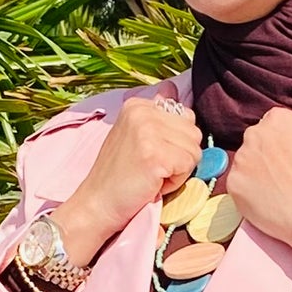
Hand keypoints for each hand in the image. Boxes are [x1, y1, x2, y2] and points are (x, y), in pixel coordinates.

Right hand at [53, 90, 201, 266]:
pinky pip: (189, 165)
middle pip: (194, 133)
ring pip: (194, 150)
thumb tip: (172, 87)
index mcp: (137, 104)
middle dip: (180, 156)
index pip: (185, 116)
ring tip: (151, 175)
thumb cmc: (118, 176)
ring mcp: (148, 131)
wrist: (97, 204)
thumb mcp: (134, 134)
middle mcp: (142, 112)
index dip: (175, 142)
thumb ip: (156, 115)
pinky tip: (153, 183)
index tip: (149, 153)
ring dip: (178, 169)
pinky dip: (175, 181)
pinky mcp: (155, 153)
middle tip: (151, 167)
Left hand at [226, 92, 291, 261]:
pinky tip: (268, 199)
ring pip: (247, 161)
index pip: (276, 124)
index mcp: (277, 119)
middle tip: (290, 174)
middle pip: (258, 141)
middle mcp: (254, 134)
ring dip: (258, 171)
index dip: (289, 142)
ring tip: (280, 188)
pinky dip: (249, 191)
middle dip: (270, 154)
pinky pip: (238, 183)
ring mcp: (240, 160)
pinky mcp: (232, 185)